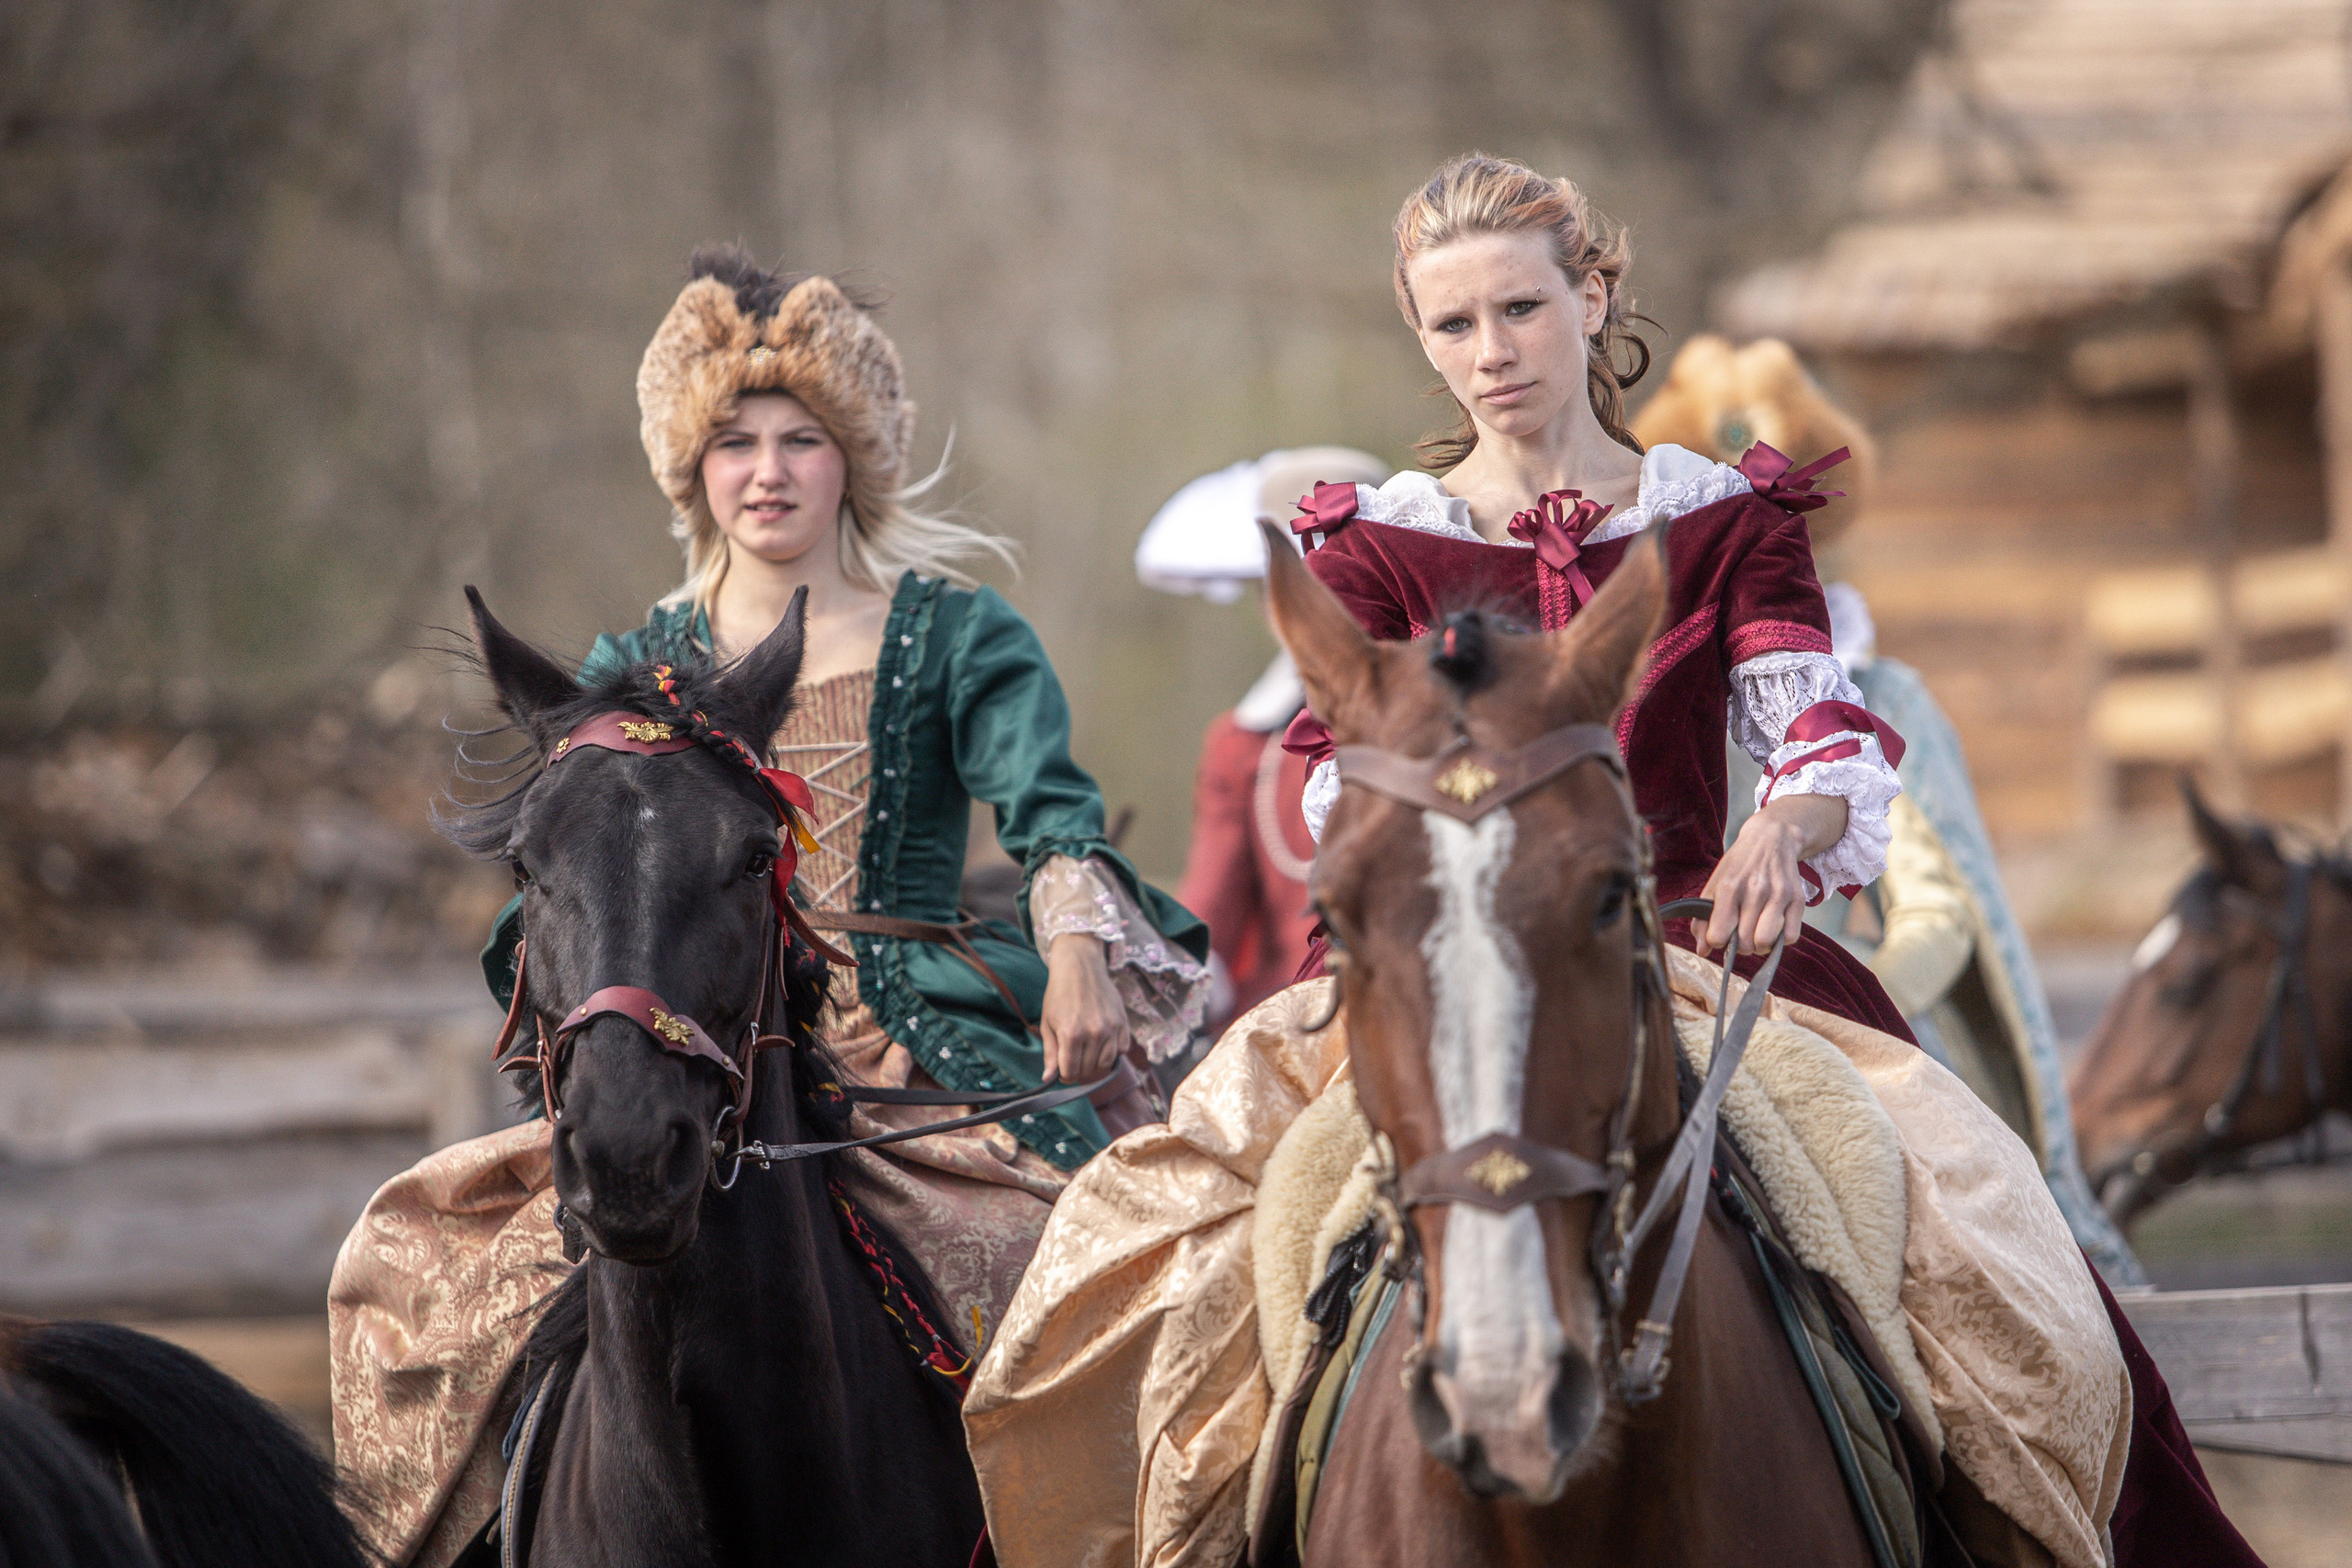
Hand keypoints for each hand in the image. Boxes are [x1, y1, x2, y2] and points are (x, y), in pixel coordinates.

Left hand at [1040, 933, 1128, 1084]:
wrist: (1080, 967)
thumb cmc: (1059, 994)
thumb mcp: (1048, 1022)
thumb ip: (1050, 1053)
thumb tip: (1048, 1079)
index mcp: (1071, 1034)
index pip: (1071, 1071)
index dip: (1065, 1076)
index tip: (1063, 1071)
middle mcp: (1094, 1033)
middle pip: (1089, 1069)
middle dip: (1079, 1070)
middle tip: (1073, 1060)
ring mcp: (1111, 1027)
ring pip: (1107, 1063)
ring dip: (1096, 1064)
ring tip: (1087, 1054)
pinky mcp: (1123, 1022)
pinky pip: (1122, 1050)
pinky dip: (1113, 1052)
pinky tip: (1102, 1044)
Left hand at [1696, 794, 1847, 955]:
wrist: (1772, 839)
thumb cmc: (1739, 865)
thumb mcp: (1714, 884)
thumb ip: (1703, 918)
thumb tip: (1702, 950)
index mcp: (1729, 887)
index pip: (1719, 934)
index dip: (1716, 941)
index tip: (1720, 934)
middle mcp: (1755, 890)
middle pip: (1744, 942)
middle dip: (1739, 946)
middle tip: (1739, 933)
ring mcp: (1778, 895)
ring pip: (1766, 942)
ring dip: (1759, 945)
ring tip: (1756, 933)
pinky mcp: (1797, 899)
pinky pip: (1790, 937)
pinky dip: (1780, 939)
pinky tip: (1772, 926)